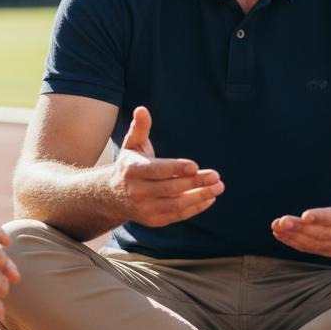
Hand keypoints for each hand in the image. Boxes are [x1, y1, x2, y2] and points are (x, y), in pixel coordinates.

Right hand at [109, 106, 223, 227]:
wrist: (112, 196)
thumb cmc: (129, 165)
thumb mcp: (132, 145)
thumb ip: (140, 128)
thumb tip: (142, 109)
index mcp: (132, 170)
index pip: (157, 170)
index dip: (176, 168)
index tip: (195, 165)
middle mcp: (137, 191)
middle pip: (171, 188)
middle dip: (195, 182)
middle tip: (216, 176)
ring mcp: (145, 208)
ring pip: (176, 204)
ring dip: (200, 196)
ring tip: (218, 187)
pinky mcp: (153, 220)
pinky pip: (177, 215)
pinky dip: (195, 208)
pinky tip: (209, 198)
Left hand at [271, 148, 330, 257]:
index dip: (322, 217)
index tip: (305, 215)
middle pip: (323, 232)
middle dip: (301, 228)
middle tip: (282, 220)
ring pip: (315, 242)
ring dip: (294, 236)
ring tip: (277, 226)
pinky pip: (311, 248)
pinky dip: (294, 242)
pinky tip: (280, 234)